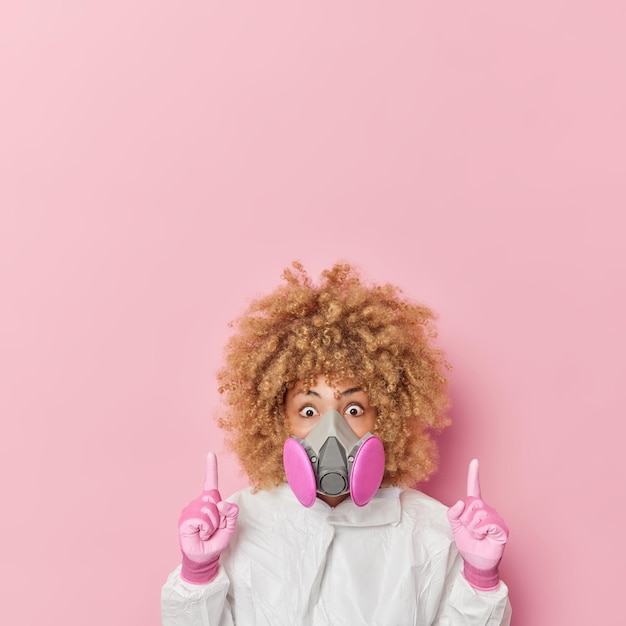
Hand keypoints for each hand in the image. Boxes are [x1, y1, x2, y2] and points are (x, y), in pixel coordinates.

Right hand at [178, 452, 238, 583]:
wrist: (203, 558)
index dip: (211, 468)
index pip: (210, 482)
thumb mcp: (229, 527)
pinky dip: (205, 528)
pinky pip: (200, 518)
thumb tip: (222, 503)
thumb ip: (231, 513)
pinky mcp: (185, 519)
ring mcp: (190, 510)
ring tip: (206, 532)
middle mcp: (198, 503)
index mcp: (210, 502)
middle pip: (214, 499)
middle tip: (213, 528)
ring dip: (212, 524)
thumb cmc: (215, 541)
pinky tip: (200, 534)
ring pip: (208, 509)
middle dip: (219, 516)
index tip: (210, 454)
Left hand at [447, 459, 507, 590]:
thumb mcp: (455, 528)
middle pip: (472, 503)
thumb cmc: (468, 544)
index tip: (475, 461)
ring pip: (478, 513)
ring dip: (473, 527)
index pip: (474, 488)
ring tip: (477, 535)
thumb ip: (453, 514)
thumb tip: (460, 502)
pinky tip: (484, 536)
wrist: (477, 563)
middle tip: (470, 530)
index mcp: (474, 507)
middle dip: (466, 518)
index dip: (474, 474)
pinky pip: (487, 522)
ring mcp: (495, 518)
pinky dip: (481, 530)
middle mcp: (486, 509)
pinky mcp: (501, 528)